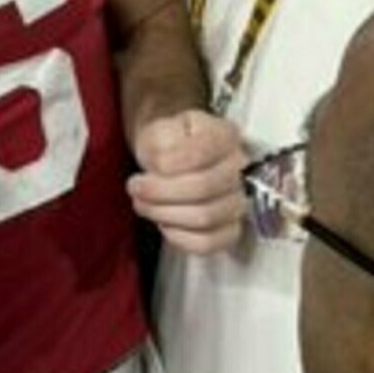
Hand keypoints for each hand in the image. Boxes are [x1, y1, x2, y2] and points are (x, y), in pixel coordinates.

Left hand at [127, 110, 245, 253]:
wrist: (170, 155)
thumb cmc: (167, 142)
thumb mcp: (158, 129)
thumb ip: (159, 143)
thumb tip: (160, 167)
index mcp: (225, 136)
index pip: (203, 153)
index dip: (169, 165)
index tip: (141, 172)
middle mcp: (238, 168)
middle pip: (204, 188)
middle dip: (160, 192)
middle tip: (135, 188)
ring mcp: (237, 200)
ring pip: (205, 218)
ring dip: (165, 214)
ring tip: (142, 204)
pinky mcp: (229, 229)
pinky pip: (208, 243)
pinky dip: (179, 237)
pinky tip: (162, 223)